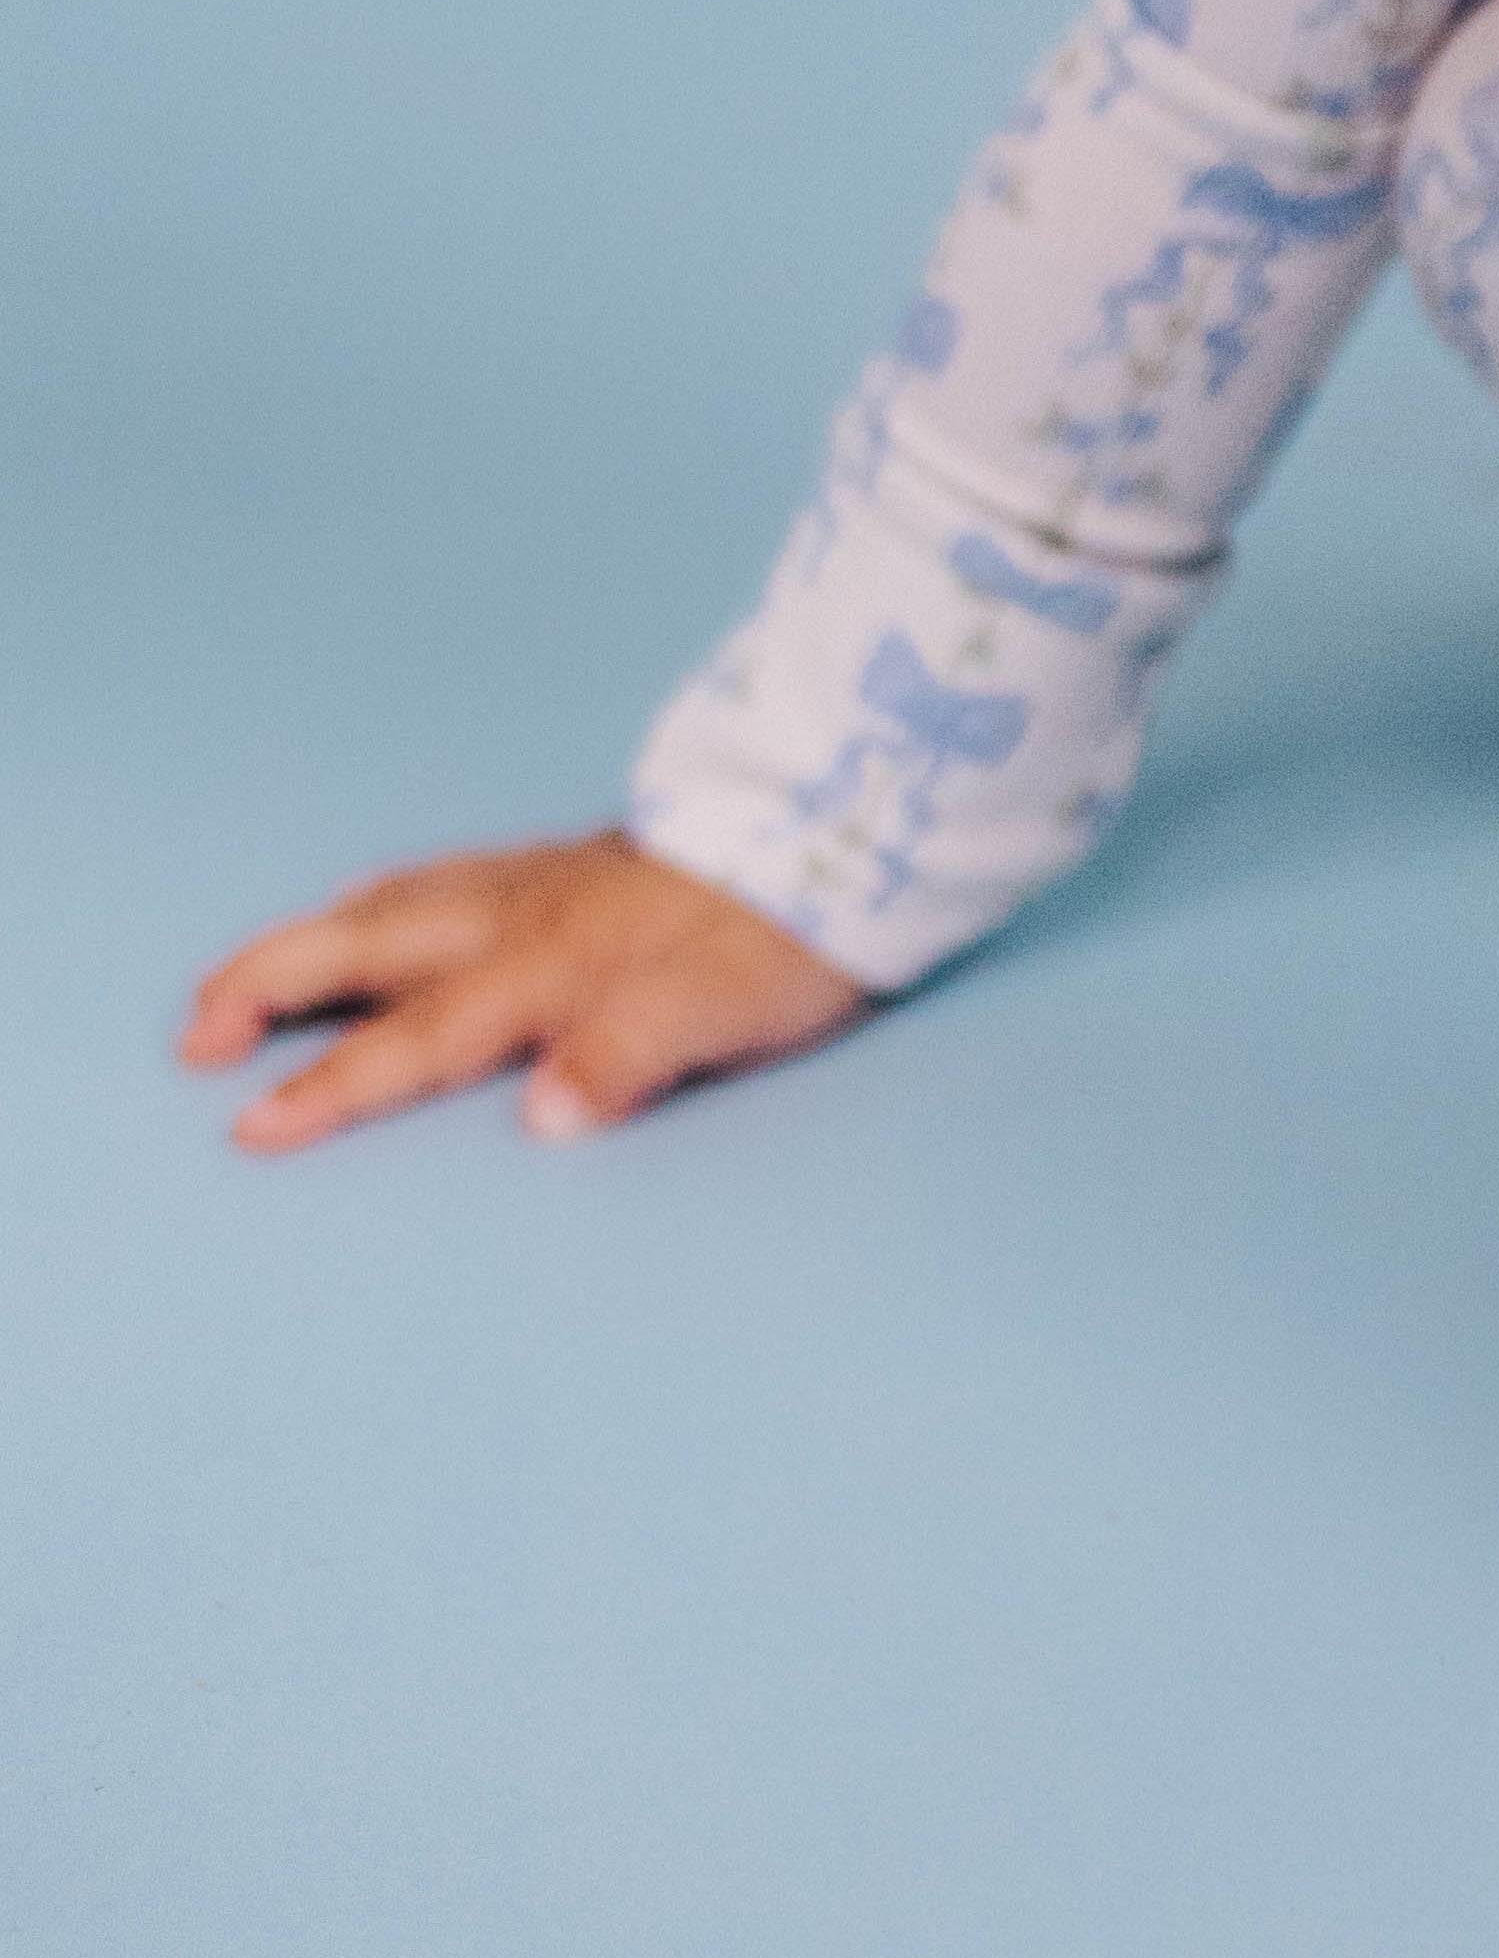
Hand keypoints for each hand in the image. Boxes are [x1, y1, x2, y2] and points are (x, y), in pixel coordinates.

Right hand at [179, 826, 868, 1149]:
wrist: (848, 828)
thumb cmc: (789, 932)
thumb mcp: (724, 1009)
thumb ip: (628, 1061)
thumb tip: (541, 1119)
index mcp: (551, 964)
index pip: (417, 1039)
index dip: (332, 1087)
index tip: (248, 1129)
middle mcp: (527, 915)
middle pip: (370, 947)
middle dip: (272, 986)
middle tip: (192, 1033)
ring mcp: (545, 880)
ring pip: (398, 904)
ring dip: (314, 939)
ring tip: (248, 975)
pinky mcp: (575, 863)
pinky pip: (444, 876)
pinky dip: (384, 897)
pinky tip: (377, 903)